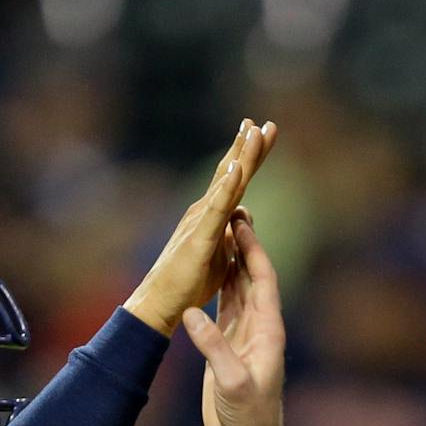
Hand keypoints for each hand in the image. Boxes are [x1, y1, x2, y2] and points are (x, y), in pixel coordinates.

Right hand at [123, 119, 277, 335]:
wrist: (160, 303)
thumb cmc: (187, 282)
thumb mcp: (220, 252)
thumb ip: (231, 231)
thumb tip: (244, 214)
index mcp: (212, 215)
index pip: (235, 181)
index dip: (249, 157)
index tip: (262, 133)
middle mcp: (204, 210)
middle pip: (232, 173)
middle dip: (249, 147)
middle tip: (265, 123)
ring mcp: (201, 220)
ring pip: (226, 183)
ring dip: (241, 155)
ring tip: (253, 130)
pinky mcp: (200, 236)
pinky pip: (217, 208)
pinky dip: (228, 186)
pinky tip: (238, 168)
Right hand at [181, 212, 287, 425]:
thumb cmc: (247, 418)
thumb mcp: (231, 382)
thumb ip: (213, 347)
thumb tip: (191, 314)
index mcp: (268, 332)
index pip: (263, 281)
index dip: (253, 250)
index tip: (241, 222)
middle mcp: (259, 329)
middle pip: (251, 277)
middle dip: (242, 245)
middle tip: (230, 212)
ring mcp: (243, 337)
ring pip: (237, 289)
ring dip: (229, 261)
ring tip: (218, 231)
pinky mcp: (227, 347)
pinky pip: (223, 308)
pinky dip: (216, 286)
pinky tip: (207, 270)